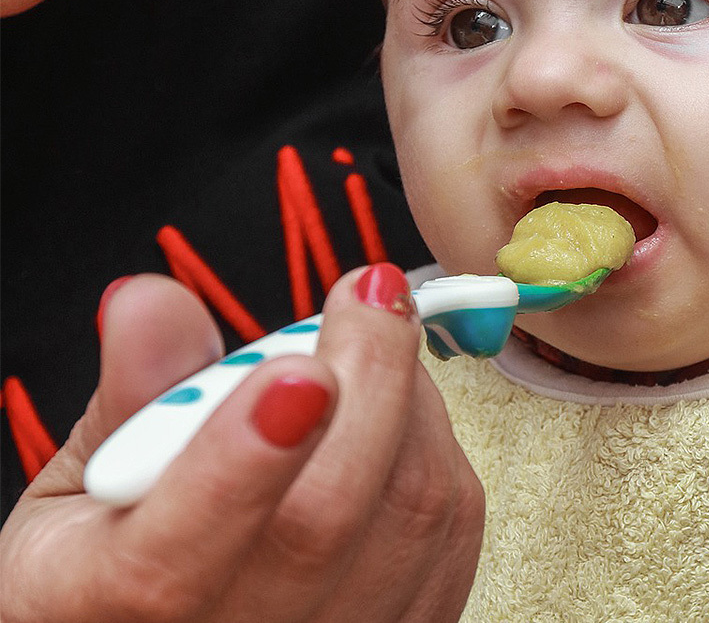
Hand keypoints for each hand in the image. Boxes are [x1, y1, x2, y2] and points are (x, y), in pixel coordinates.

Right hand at [0, 267, 482, 622]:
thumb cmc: (123, 562)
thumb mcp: (79, 491)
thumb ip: (129, 393)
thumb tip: (153, 303)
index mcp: (114, 606)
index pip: (173, 564)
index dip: (243, 462)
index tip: (295, 371)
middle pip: (324, 521)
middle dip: (365, 379)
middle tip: (369, 293)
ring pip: (412, 511)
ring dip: (409, 397)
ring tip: (371, 343)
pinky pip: (453, 524)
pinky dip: (437, 439)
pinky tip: (398, 407)